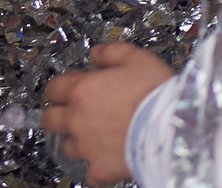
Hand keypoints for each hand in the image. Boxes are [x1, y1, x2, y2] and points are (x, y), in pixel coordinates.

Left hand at [43, 40, 172, 185]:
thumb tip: (97, 52)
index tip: (73, 85)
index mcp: (82, 91)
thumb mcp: (139, 59)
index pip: (54, 88)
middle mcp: (76, 120)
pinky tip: (112, 155)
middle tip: (78, 109)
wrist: (171, 126)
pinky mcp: (97, 168)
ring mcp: (85, 147)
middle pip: (50, 118)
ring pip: (67, 145)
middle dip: (59, 113)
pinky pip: (90, 169)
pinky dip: (97, 163)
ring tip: (99, 133)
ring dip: (78, 138)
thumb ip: (113, 52)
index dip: (62, 86)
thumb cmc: (156, 91)